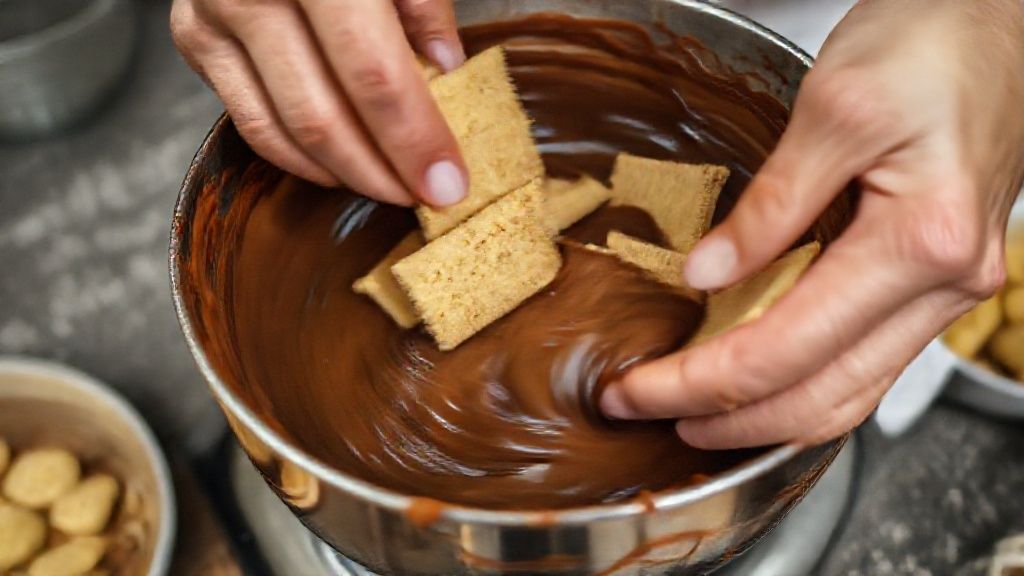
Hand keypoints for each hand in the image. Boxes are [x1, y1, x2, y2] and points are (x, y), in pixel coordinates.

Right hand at [170, 0, 467, 206]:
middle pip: (321, 116)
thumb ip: (420, 0)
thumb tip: (444, 69)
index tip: (449, 182)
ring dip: (344, 173)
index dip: (414, 137)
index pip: (372, 71)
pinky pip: (252, 123)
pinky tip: (341, 168)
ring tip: (390, 186)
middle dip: (381, 171)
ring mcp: (213, 16)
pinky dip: (300, 158)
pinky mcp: (195, 39)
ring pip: (283, 130)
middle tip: (424, 197)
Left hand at [601, 0, 1023, 448]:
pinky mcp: (931, 282)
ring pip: (846, 395)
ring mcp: (944, 291)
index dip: (697, 380)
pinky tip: (752, 379)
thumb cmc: (932, 45)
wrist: (1001, 22)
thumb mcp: (833, 107)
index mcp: (920, 241)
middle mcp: (943, 285)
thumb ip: (770, 204)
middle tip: (643, 408)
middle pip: (818, 398)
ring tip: (689, 411)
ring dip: (762, 416)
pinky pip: (862, 362)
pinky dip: (800, 385)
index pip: (782, 349)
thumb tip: (706, 274)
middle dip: (722, 418)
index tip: (633, 388)